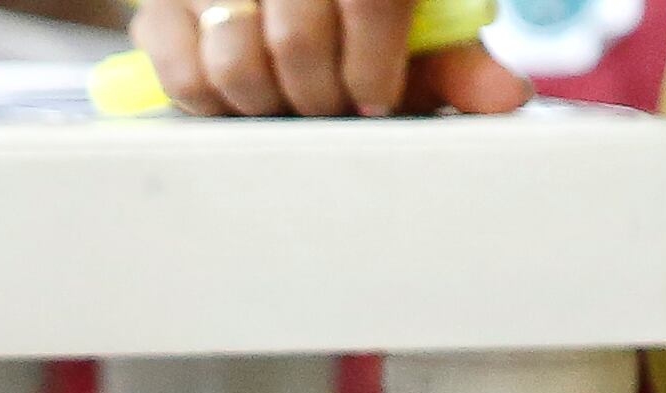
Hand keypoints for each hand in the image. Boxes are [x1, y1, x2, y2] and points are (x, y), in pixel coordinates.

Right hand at [133, 0, 527, 115]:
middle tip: (334, 108)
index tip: (378, 100)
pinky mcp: (160, 3)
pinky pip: (183, 75)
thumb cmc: (350, 6)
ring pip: (234, 62)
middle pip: (297, 40)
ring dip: (270, 104)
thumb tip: (504, 100)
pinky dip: (215, 102)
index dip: (374, 66)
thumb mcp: (407, 14)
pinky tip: (243, 93)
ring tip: (291, 101)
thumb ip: (451, 56)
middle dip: (322, 97)